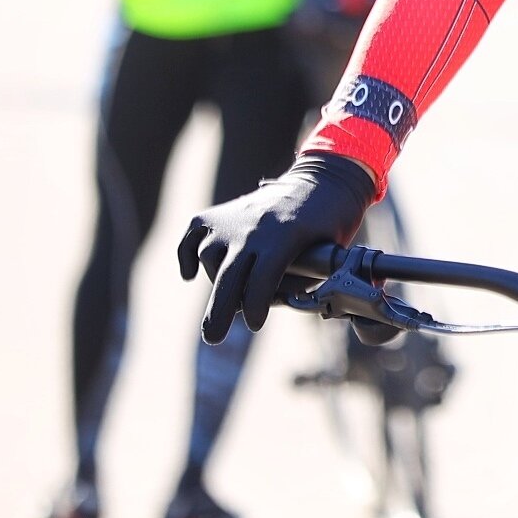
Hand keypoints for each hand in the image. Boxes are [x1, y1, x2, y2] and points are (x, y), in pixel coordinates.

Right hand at [178, 154, 376, 343]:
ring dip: (217, 280)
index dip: (256, 306)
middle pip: (229, 274)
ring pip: (210, 256)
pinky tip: (191, 274)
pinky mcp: (221, 212)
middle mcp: (254, 226)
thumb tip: (270, 308)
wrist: (323, 179)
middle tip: (213, 337)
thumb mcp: (328, 255)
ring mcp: (234, 217)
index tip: (255, 324)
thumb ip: (300, 283)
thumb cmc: (330, 223)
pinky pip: (193, 234)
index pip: (261, 279)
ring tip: (233, 292)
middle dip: (220, 310)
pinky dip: (187, 254)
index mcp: (285, 234)